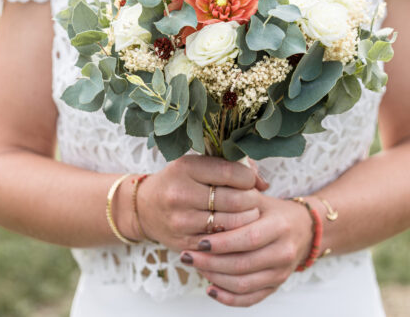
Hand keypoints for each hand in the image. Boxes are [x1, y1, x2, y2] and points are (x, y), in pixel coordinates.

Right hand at [133, 155, 265, 251]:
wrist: (146, 207)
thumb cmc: (182, 181)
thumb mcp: (199, 164)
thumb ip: (232, 166)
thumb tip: (264, 182)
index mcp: (186, 168)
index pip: (231, 172)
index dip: (249, 178)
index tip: (250, 181)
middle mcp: (180, 194)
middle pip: (235, 200)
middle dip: (252, 200)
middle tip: (253, 200)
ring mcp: (181, 221)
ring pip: (231, 223)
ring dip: (247, 219)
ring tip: (248, 213)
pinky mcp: (185, 243)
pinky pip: (222, 243)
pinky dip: (234, 236)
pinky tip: (235, 229)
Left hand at [179, 194, 314, 306]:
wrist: (304, 228)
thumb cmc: (274, 211)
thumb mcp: (260, 199)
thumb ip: (237, 200)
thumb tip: (207, 204)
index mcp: (280, 226)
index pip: (248, 238)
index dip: (222, 243)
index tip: (199, 242)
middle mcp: (284, 252)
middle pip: (242, 265)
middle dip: (210, 263)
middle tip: (188, 256)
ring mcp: (281, 272)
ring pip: (243, 284)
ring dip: (215, 278)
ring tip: (196, 267)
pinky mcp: (276, 286)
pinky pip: (250, 299)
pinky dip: (228, 298)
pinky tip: (210, 288)